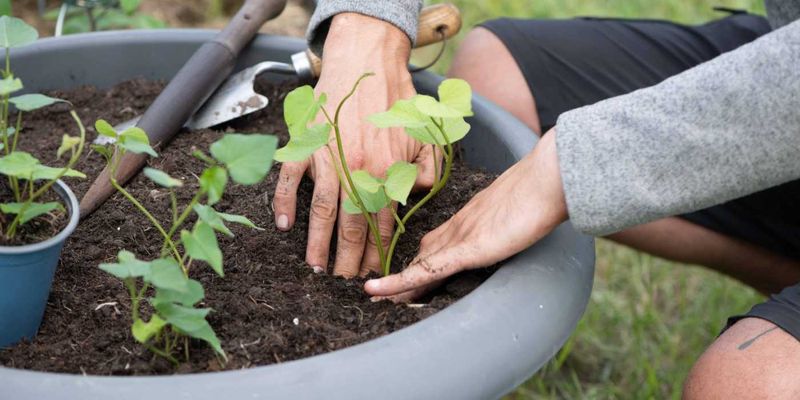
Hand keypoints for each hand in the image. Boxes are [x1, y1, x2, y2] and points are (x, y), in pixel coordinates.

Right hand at [273, 13, 439, 276]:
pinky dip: (283, 203)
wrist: (365, 61)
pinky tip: (283, 226)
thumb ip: (424, 170)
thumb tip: (414, 197)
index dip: (377, 250)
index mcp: (385, 171)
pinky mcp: (304, 145)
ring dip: (317, 242)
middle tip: (342, 281)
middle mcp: (355, 170)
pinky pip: (289, 180)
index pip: (382, 222)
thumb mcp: (423, 134)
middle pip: (350, 225)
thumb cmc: (394, 99)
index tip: (373, 271)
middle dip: (347, 258)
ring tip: (316, 268)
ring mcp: (326, 159)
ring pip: (320, 211)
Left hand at [364, 130, 567, 301]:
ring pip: (417, 264)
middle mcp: (457, 227)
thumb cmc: (542, 190)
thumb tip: (514, 225)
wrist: (547, 178)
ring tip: (373, 300)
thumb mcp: (521, 209)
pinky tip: (376, 292)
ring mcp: (458, 237)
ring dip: (395, 284)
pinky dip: (397, 282)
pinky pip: (425, 270)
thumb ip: (508, 220)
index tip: (405, 272)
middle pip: (421, 255)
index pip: (436, 242)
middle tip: (379, 294)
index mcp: (469, 218)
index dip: (418, 259)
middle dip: (401, 275)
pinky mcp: (465, 249)